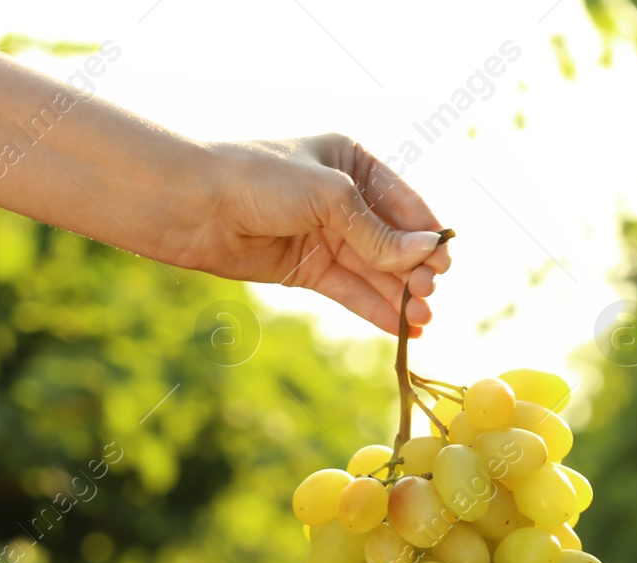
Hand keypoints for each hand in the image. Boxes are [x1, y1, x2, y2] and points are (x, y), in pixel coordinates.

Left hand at [179, 135, 450, 336]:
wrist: (192, 205)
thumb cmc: (259, 180)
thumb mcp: (328, 196)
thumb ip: (376, 231)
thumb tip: (425, 254)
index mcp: (352, 161)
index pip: (403, 202)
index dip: (426, 235)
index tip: (443, 264)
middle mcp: (343, 198)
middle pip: (392, 240)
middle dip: (413, 269)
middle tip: (428, 294)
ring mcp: (325, 235)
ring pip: (373, 270)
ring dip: (399, 294)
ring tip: (422, 319)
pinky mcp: (306, 269)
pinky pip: (350, 290)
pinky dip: (375, 308)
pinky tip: (400, 327)